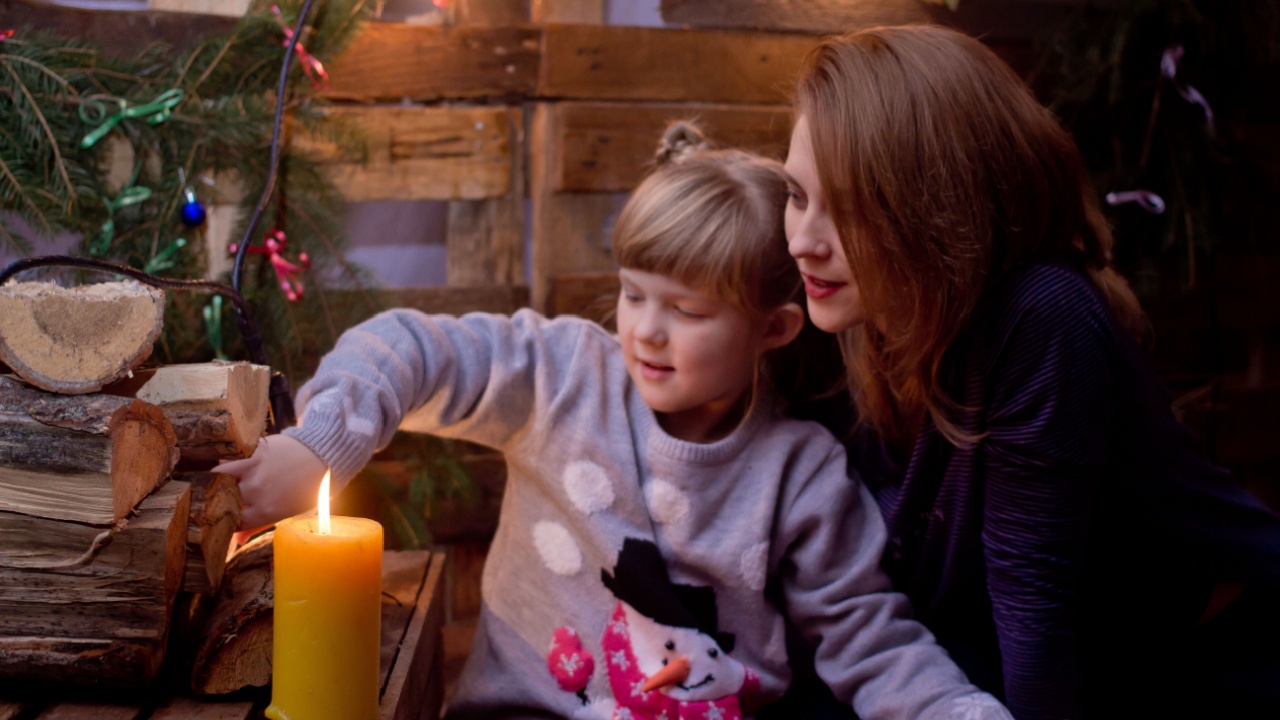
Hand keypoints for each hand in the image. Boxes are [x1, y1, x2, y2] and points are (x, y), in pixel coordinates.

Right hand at [213, 434, 327, 532]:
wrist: (323, 456)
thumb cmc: (308, 488)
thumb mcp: (288, 511)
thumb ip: (259, 525)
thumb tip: (238, 540)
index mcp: (266, 512)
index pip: (233, 524)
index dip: (226, 524)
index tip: (223, 521)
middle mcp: (257, 492)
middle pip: (223, 502)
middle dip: (219, 504)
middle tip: (219, 503)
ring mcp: (253, 471)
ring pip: (219, 479)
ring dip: (217, 483)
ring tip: (218, 486)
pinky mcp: (252, 453)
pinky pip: (227, 461)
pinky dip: (222, 466)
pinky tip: (223, 470)